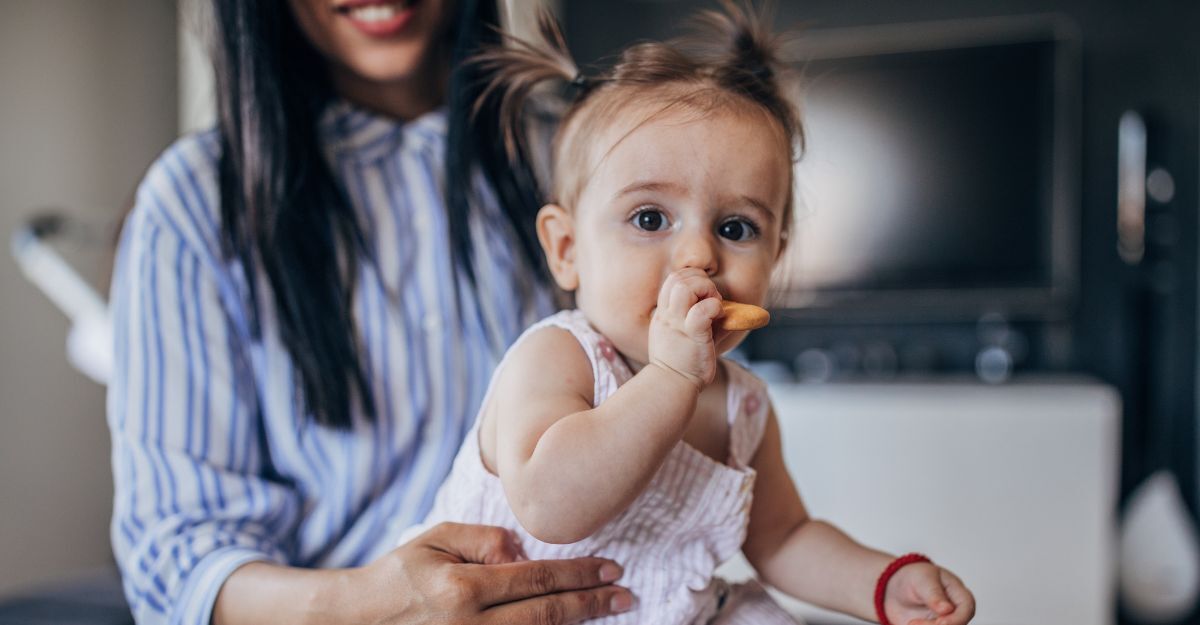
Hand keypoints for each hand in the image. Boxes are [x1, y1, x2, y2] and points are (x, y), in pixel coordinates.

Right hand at [354, 522, 632, 623]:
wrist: (354, 623)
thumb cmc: (398, 576)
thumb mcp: (435, 541)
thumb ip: (482, 539)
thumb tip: (523, 549)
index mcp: (463, 589)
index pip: (536, 579)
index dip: (578, 575)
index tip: (612, 569)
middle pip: (546, 616)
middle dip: (592, 604)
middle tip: (626, 595)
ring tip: (609, 612)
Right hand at [648, 268, 724, 389]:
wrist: (671, 386)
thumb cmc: (682, 363)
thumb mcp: (684, 335)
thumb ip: (700, 319)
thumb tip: (728, 308)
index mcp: (664, 313)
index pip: (673, 279)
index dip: (692, 279)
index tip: (705, 295)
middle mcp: (667, 315)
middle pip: (677, 278)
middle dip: (701, 281)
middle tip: (712, 299)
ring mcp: (678, 324)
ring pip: (685, 288)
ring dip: (706, 289)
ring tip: (715, 305)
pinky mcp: (693, 335)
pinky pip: (703, 310)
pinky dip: (715, 307)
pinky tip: (719, 316)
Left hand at [881, 562, 974, 624]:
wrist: (895, 588)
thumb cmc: (914, 577)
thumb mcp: (922, 580)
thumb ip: (934, 594)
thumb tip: (947, 609)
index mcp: (958, 594)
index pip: (967, 609)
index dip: (956, 619)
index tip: (940, 622)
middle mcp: (954, 612)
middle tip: (913, 623)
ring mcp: (944, 622)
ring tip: (909, 623)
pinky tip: (908, 623)